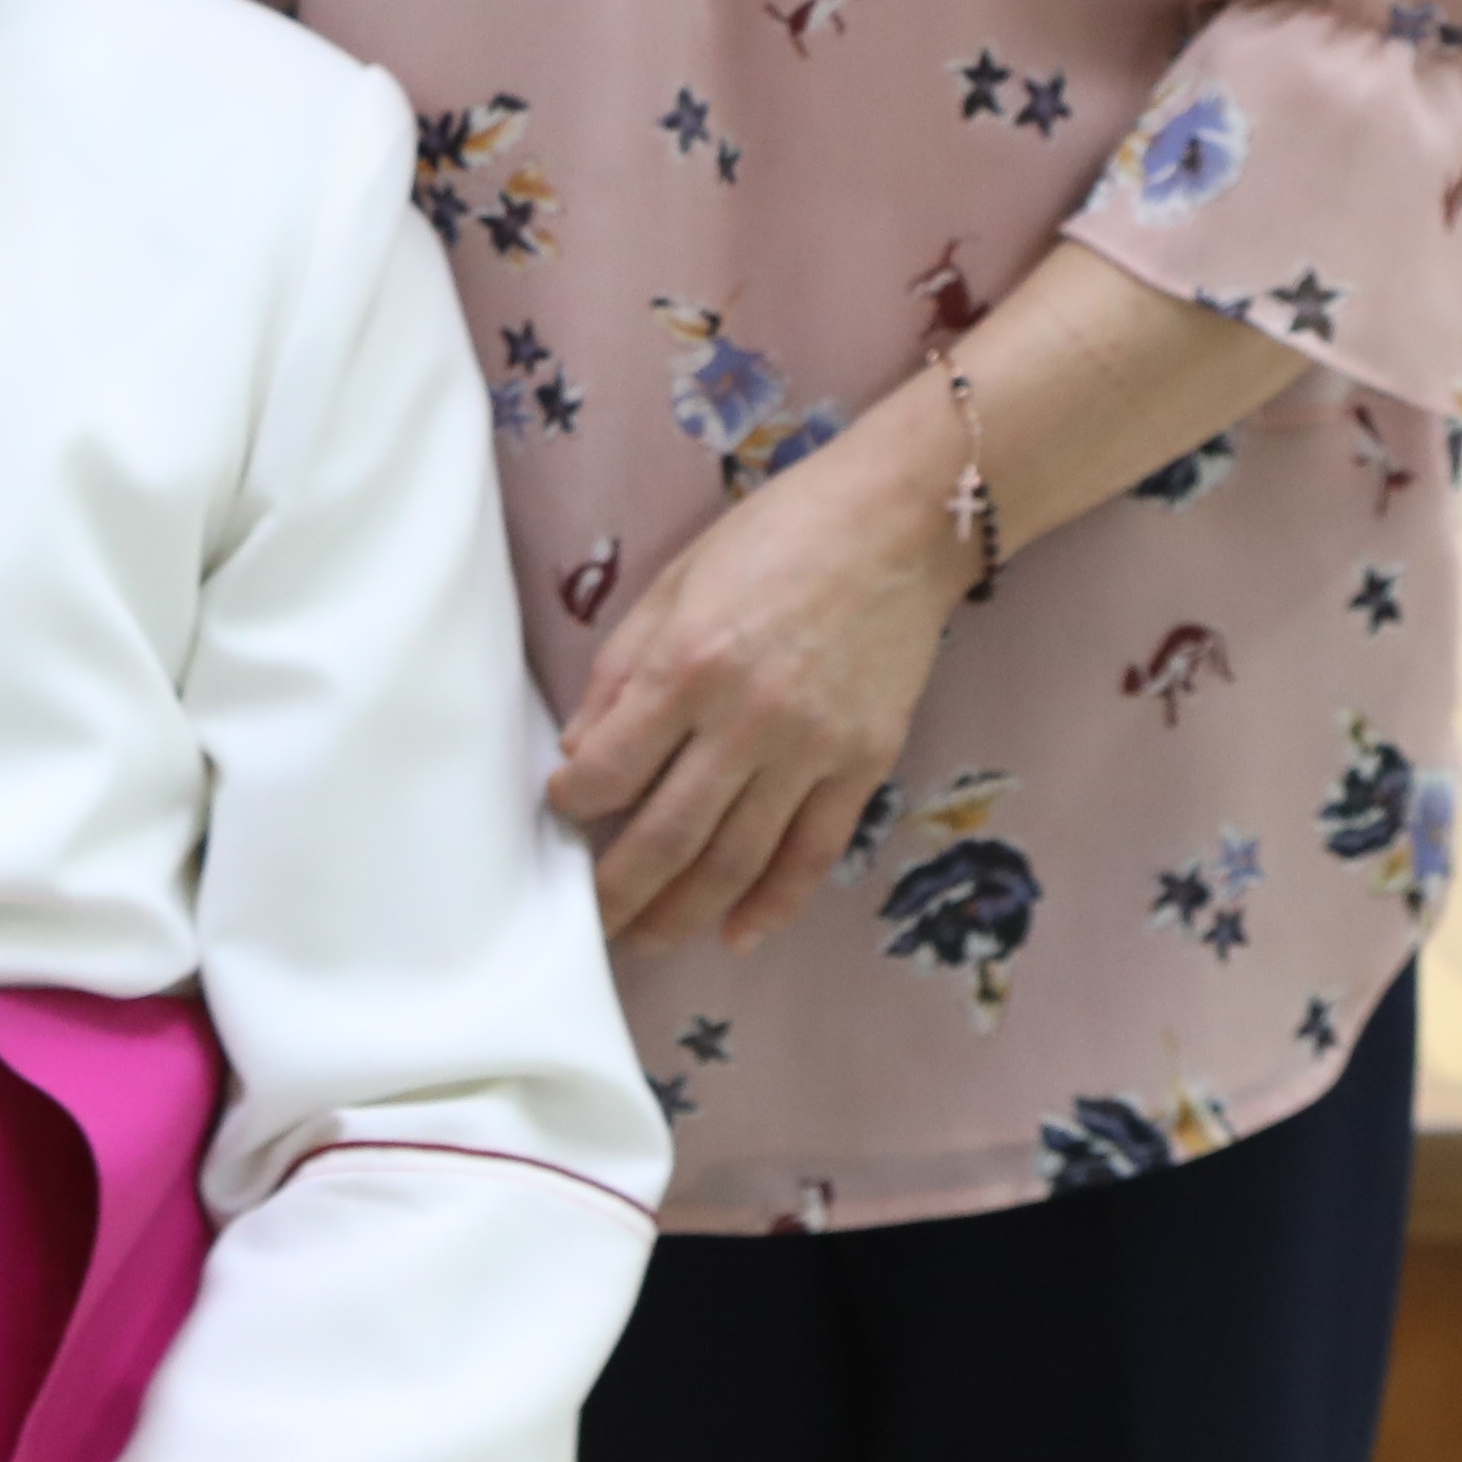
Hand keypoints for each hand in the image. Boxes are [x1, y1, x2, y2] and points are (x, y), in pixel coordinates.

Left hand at [549, 419, 962, 958]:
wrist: (899, 524)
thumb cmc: (777, 535)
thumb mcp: (675, 581)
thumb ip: (622, 668)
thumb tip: (580, 752)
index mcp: (688, 663)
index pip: (611, 767)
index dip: (574, 801)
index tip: (561, 808)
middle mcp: (747, 719)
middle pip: (667, 835)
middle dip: (618, 890)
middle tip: (587, 923)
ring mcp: (812, 749)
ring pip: (736, 861)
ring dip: (683, 913)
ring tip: (647, 938)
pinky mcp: (864, 764)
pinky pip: (812, 854)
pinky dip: (772, 904)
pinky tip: (736, 935)